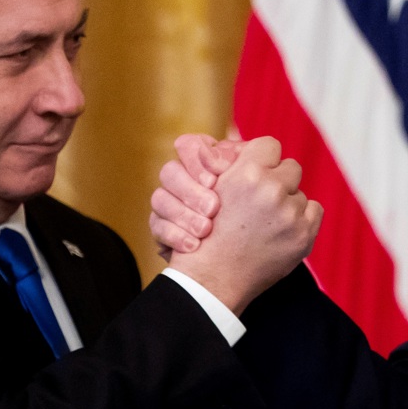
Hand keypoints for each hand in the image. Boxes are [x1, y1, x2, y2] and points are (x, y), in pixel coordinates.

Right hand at [149, 134, 242, 256]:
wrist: (228, 263)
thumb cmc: (248, 217)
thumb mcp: (252, 186)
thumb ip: (247, 163)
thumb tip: (241, 150)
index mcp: (202, 162)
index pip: (189, 145)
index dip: (201, 157)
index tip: (219, 174)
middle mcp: (180, 179)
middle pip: (170, 171)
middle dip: (192, 191)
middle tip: (213, 208)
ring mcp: (166, 203)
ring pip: (159, 197)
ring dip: (184, 215)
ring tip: (205, 230)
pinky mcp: (159, 227)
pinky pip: (155, 226)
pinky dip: (174, 236)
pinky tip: (193, 245)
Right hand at [161, 136, 322, 313]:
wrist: (213, 278)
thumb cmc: (207, 232)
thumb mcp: (209, 188)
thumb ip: (230, 162)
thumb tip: (238, 139)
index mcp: (247, 173)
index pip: (269, 145)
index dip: (263, 157)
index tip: (258, 169)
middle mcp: (271, 190)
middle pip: (290, 167)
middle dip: (278, 179)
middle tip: (262, 198)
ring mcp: (290, 214)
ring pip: (299, 192)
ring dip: (287, 202)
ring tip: (266, 221)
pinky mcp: (304, 235)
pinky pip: (314, 210)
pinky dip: (302, 219)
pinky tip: (280, 230)